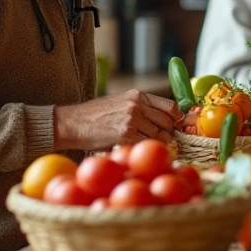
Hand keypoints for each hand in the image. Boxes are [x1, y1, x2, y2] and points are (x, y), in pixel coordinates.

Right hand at [53, 89, 181, 150]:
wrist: (71, 123)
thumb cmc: (94, 115)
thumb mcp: (120, 102)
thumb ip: (141, 108)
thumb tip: (163, 121)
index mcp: (138, 95)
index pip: (171, 107)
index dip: (178, 120)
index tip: (179, 129)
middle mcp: (138, 106)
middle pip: (168, 124)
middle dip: (170, 136)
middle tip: (168, 145)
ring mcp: (132, 121)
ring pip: (159, 137)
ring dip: (159, 146)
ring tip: (153, 151)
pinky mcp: (125, 136)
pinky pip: (144, 146)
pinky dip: (145, 151)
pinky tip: (140, 154)